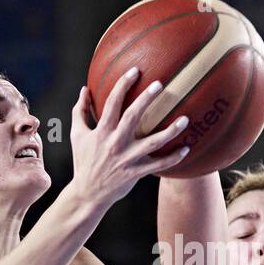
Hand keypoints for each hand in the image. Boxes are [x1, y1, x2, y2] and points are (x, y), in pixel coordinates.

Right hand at [69, 68, 189, 208]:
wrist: (88, 193)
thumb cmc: (83, 160)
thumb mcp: (77, 135)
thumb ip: (80, 111)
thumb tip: (84, 88)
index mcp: (102, 131)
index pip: (112, 103)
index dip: (123, 85)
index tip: (135, 71)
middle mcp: (115, 143)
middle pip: (132, 117)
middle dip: (146, 99)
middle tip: (160, 84)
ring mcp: (127, 158)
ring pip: (152, 142)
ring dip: (170, 131)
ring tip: (186, 119)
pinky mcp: (136, 172)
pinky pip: (159, 165)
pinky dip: (173, 158)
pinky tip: (186, 149)